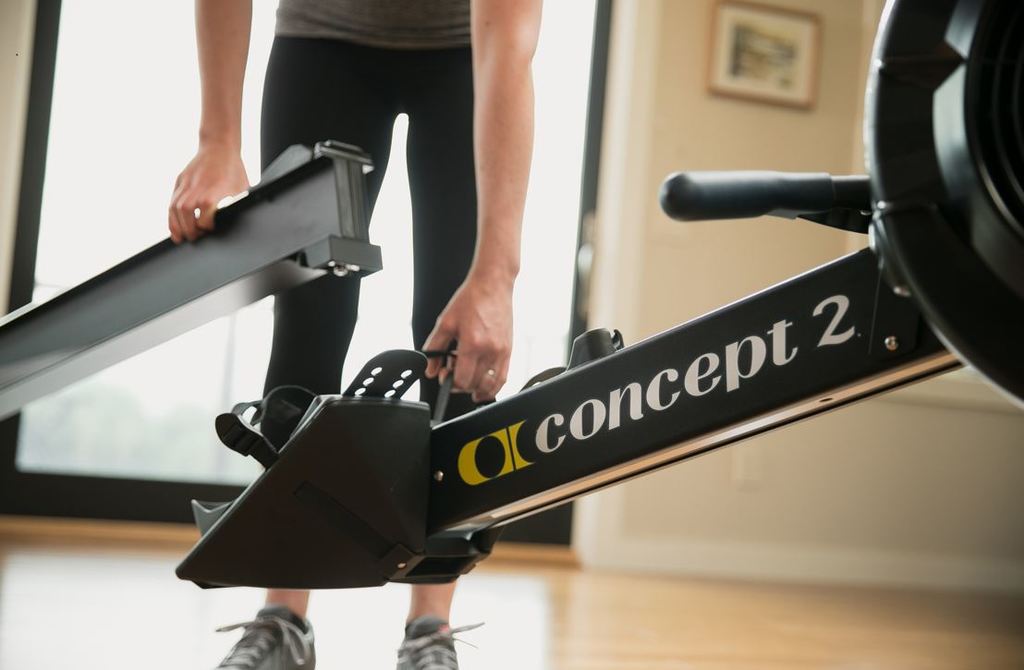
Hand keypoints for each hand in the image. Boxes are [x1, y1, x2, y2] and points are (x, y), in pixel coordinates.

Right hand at [168, 142, 248, 242]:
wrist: (219, 146)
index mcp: (213, 192)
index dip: (206, 227)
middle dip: (190, 230)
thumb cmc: (233, 168)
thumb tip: (237, 222)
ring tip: (181, 237)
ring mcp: (185, 184)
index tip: (210, 230)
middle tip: (195, 238)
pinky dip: (171, 216)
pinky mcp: (179, 181)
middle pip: (186, 214)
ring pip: (175, 209)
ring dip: (176, 226)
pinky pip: (171, 202)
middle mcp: (196, 188)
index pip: (204, 217)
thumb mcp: (241, 189)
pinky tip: (174, 227)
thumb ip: (235, 205)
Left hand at [424, 270, 513, 402]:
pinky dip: (493, 387)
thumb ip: (434, 348)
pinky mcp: (509, 349)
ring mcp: (502, 351)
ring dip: (477, 389)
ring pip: (490, 385)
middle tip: (453, 371)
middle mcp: (490, 350)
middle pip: (474, 384)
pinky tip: (484, 388)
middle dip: (460, 384)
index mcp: (472, 344)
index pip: (462, 380)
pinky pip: (503, 377)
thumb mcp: (445, 322)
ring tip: (467, 384)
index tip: (444, 375)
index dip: (450, 383)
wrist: (493, 284)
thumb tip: (430, 370)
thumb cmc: (471, 299)